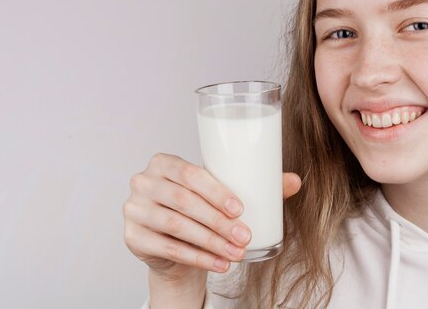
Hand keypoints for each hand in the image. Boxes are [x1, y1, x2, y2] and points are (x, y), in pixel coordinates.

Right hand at [123, 153, 301, 287]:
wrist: (174, 240)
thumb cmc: (199, 208)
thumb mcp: (221, 194)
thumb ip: (255, 185)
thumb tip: (296, 180)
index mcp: (164, 162)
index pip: (189, 173)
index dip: (215, 191)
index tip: (240, 209)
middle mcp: (143, 182)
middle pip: (183, 201)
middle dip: (217, 222)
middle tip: (244, 237)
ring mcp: (134, 209)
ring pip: (175, 226)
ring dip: (210, 242)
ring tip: (236, 253)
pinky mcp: (132, 237)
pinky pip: (167, 248)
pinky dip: (196, 258)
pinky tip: (218, 264)